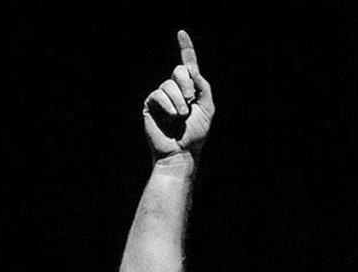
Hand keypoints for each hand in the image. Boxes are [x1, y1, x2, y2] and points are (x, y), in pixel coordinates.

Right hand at [143, 30, 214, 159]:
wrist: (181, 153)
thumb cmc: (195, 136)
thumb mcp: (207, 109)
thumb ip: (203, 87)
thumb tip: (192, 68)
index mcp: (190, 90)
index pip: (187, 65)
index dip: (185, 49)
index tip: (181, 33)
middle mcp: (175, 90)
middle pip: (179, 70)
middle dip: (187, 84)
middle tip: (191, 102)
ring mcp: (162, 97)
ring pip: (169, 84)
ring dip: (179, 101)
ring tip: (181, 117)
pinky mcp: (150, 104)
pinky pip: (158, 94)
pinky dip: (168, 104)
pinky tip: (172, 116)